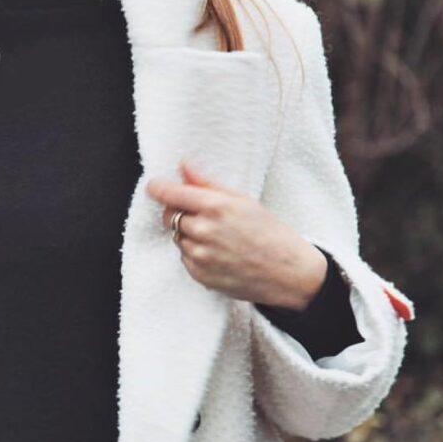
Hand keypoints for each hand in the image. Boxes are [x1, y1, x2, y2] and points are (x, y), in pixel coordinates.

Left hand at [145, 160, 327, 310]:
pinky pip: (185, 257)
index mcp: (214, 207)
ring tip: (217, 236)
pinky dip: (195, 252)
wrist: (287, 272)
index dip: (157, 188)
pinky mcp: (199, 275)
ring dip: (188, 233)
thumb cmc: (269, 232)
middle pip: (169, 215)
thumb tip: (182, 166)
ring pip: (177, 237)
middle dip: (178, 212)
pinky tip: (219, 252)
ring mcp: (200, 256)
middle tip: (202, 214)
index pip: (168, 194)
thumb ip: (206, 183)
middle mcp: (203, 231)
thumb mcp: (241, 199)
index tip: (154, 186)